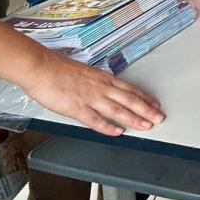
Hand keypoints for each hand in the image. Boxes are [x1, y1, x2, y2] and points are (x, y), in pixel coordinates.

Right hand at [22, 52, 163, 135]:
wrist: (40, 67)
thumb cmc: (58, 68)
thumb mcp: (85, 72)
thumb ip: (96, 82)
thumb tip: (105, 88)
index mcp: (103, 78)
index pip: (130, 89)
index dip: (145, 98)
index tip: (155, 105)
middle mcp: (101, 88)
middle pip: (129, 100)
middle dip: (146, 110)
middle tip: (159, 118)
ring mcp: (90, 98)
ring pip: (118, 110)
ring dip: (134, 119)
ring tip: (146, 126)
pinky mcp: (77, 108)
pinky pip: (96, 120)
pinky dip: (108, 127)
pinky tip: (118, 132)